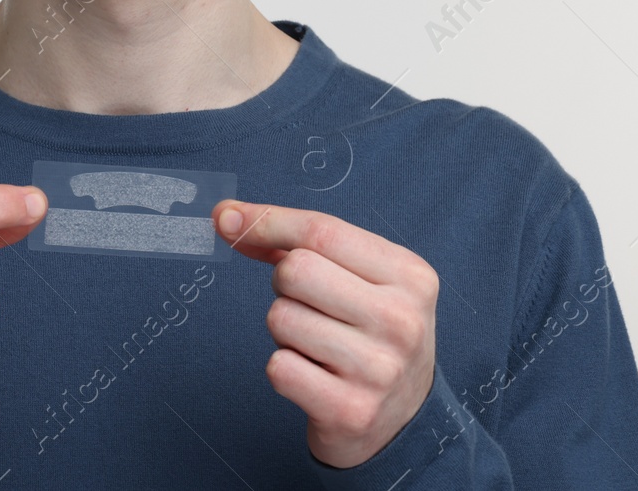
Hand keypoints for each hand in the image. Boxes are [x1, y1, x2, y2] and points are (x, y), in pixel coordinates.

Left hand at [213, 200, 437, 468]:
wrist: (403, 420)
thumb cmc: (370, 334)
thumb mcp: (359, 279)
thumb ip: (298, 242)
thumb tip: (227, 216)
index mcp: (410, 276)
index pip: (322, 231)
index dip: (267, 221)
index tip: (228, 218)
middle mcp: (402, 320)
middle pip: (296, 270)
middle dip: (284, 285)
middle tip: (308, 307)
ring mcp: (379, 369)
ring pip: (281, 318)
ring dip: (284, 331)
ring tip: (317, 346)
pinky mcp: (351, 411)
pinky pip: (278, 367)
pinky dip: (284, 369)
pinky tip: (314, 377)